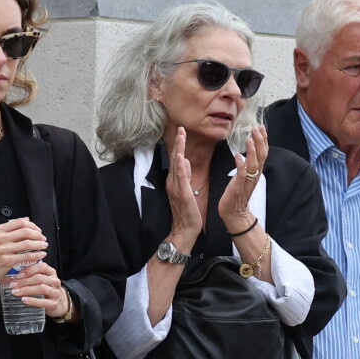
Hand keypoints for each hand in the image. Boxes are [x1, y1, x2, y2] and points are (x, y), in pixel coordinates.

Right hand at [0, 217, 47, 286]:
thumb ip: (10, 229)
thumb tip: (26, 220)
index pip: (20, 222)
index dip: (32, 225)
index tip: (38, 230)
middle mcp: (0, 238)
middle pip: (25, 231)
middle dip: (38, 234)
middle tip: (43, 238)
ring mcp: (3, 250)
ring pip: (27, 244)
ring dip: (39, 244)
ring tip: (44, 245)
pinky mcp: (7, 261)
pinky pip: (26, 256)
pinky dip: (36, 255)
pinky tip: (40, 255)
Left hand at [7, 261, 71, 318]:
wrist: (57, 302)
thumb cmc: (45, 287)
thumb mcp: (42, 278)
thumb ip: (33, 274)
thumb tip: (15, 273)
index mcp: (51, 272)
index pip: (42, 266)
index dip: (29, 270)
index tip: (18, 275)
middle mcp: (55, 281)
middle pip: (39, 278)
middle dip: (24, 281)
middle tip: (13, 284)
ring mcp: (55, 292)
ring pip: (41, 288)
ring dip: (26, 290)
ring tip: (15, 292)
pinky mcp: (54, 303)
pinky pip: (42, 302)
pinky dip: (32, 300)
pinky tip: (23, 300)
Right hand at [165, 127, 202, 245]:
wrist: (184, 229)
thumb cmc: (187, 212)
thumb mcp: (186, 190)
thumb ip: (184, 175)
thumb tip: (183, 160)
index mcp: (174, 181)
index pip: (176, 160)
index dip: (178, 145)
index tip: (181, 132)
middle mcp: (173, 182)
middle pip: (175, 158)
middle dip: (178, 143)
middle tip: (181, 128)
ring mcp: (176, 187)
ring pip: (177, 164)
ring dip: (178, 149)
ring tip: (181, 136)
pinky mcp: (182, 193)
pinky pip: (180, 177)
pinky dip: (179, 166)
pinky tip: (180, 156)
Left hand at [218, 125, 267, 230]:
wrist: (234, 213)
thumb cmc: (237, 193)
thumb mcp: (244, 176)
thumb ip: (247, 164)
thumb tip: (245, 152)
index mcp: (256, 172)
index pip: (263, 153)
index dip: (263, 140)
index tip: (261, 127)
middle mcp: (254, 175)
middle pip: (262, 156)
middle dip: (260, 141)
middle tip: (257, 128)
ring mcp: (247, 181)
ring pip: (254, 164)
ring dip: (252, 150)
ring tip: (249, 137)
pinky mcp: (238, 187)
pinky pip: (241, 175)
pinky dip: (240, 164)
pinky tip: (237, 155)